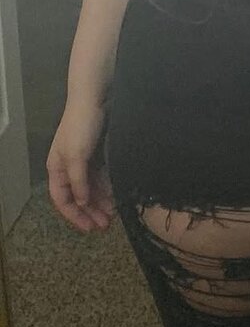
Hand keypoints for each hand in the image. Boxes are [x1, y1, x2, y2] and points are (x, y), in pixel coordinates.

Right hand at [46, 100, 115, 232]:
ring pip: (90, 187)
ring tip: (113, 213)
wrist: (93, 98)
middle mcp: (68, 167)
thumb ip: (78, 181)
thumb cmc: (81, 127)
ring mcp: (82, 160)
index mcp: (57, 169)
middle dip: (90, 211)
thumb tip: (80, 203)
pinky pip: (100, 176)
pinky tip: (115, 195)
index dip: (75, 216)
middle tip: (106, 225)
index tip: (90, 228)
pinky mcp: (96, 153)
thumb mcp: (77, 156)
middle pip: (78, 196)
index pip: (63, 200)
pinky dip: (106, 187)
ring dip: (100, 201)